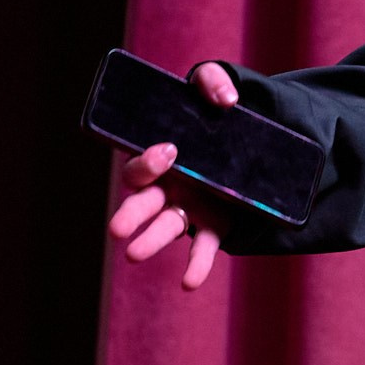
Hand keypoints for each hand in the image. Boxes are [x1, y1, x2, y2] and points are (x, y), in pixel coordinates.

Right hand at [106, 61, 237, 289]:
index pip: (141, 164)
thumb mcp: (214, 88)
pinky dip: (195, 265)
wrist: (246, 140)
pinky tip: (189, 283)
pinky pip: (202, 246)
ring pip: (165, 227)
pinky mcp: (213, 222)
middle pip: (142, 201)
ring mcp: (188, 207)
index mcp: (159, 158)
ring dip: (151, 241)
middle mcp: (167, 186)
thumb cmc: (214, 116)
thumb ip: (213, 81)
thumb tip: (226, 100)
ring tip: (134, 255)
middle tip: (119, 229)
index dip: (149, 161)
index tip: (168, 152)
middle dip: (131, 214)